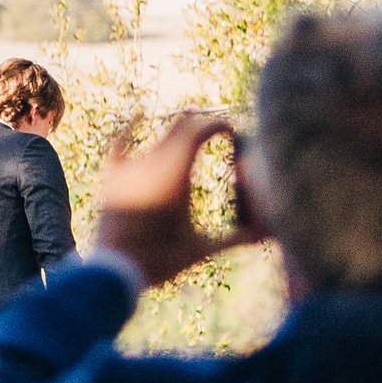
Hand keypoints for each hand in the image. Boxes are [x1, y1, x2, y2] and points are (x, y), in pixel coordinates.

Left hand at [90, 109, 242, 289]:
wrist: (115, 269)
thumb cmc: (161, 260)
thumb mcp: (202, 249)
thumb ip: (237, 238)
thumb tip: (269, 236)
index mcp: (176, 176)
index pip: (200, 132)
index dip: (218, 125)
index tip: (231, 130)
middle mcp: (152, 165)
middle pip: (181, 128)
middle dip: (202, 124)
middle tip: (218, 128)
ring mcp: (130, 169)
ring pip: (158, 137)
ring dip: (178, 128)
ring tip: (193, 119)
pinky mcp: (112, 175)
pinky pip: (120, 142)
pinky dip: (131, 126)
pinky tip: (139, 112)